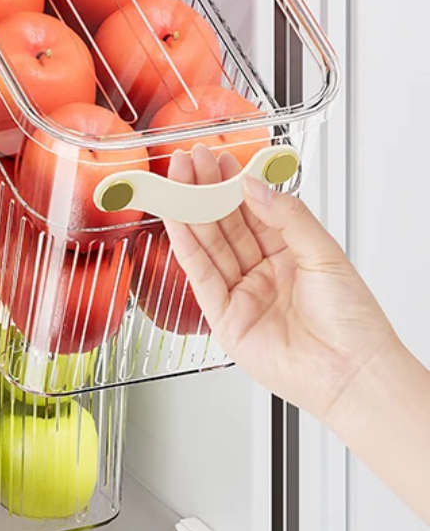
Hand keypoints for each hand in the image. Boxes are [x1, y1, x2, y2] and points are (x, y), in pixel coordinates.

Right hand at [163, 145, 398, 423]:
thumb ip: (286, 216)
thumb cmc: (353, 322)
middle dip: (205, 191)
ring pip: (210, 245)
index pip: (253, 210)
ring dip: (191, 211)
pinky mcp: (224, 318)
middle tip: (189, 161)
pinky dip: (186, 247)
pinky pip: (201, 276)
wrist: (352, 373)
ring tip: (177, 180)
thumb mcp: (324, 252)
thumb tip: (253, 186)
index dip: (233, 183)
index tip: (217, 157)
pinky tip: (177, 221)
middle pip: (226, 224)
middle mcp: (263, 272)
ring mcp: (242, 294)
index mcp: (290, 254)